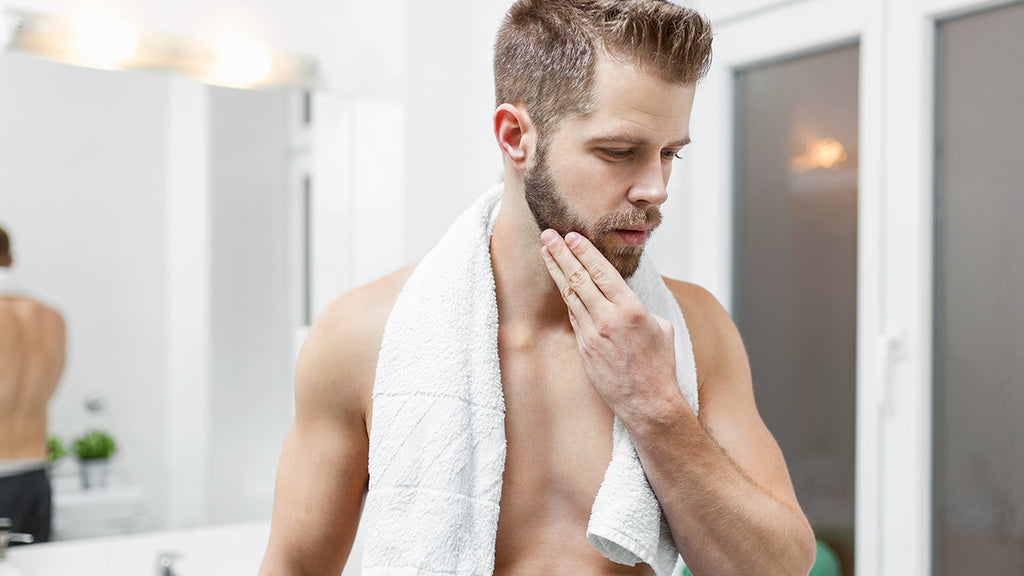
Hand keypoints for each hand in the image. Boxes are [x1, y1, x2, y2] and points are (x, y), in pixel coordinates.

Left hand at [539, 229, 677, 420]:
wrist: (647, 401)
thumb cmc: (659, 363)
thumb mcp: (660, 326)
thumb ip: (638, 305)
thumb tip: (623, 294)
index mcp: (630, 309)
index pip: (601, 272)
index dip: (584, 251)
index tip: (571, 235)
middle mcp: (608, 318)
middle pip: (579, 278)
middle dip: (561, 254)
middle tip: (548, 234)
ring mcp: (592, 334)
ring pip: (570, 295)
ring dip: (557, 271)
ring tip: (545, 252)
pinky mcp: (584, 348)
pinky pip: (574, 315)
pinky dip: (567, 296)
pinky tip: (560, 282)